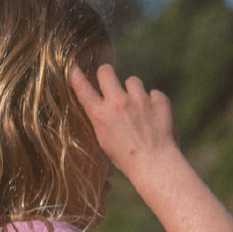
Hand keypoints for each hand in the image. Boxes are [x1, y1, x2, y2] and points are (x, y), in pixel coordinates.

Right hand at [70, 63, 179, 182]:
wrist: (156, 165)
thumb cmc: (127, 159)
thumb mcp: (105, 141)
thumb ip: (102, 119)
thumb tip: (103, 104)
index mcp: (100, 115)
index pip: (82, 87)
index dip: (76, 75)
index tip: (73, 66)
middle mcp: (118, 103)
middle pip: (106, 71)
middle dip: (106, 74)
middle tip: (110, 82)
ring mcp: (140, 99)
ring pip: (132, 81)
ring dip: (134, 91)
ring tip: (139, 109)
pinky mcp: (159, 100)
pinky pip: (154, 93)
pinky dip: (154, 104)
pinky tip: (155, 119)